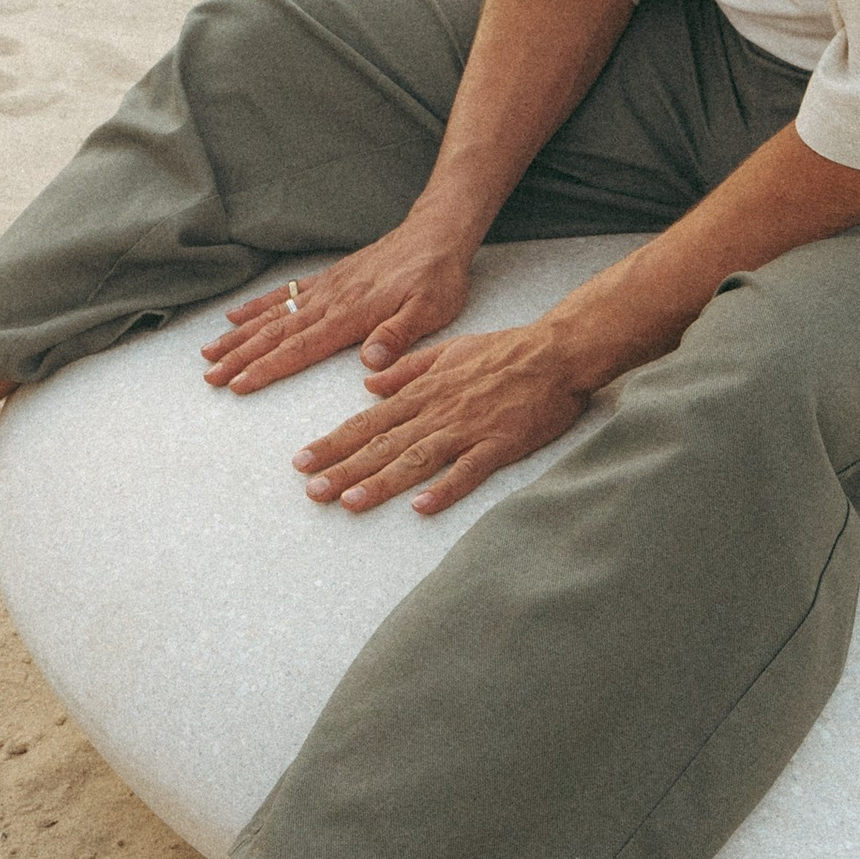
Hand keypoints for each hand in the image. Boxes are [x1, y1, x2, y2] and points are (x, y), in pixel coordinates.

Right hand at [201, 219, 474, 392]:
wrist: (436, 234)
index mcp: (349, 316)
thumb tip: (368, 364)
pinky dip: (256, 306)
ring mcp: (324, 289)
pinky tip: (235, 316)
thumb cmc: (436, 277)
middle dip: (239, 356)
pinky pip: (284, 293)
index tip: (237, 384)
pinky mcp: (327, 279)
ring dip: (238, 335)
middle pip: (274, 334)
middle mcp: (328, 302)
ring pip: (271, 316)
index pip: (298, 348)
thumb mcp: (430, 310)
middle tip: (209, 375)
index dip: (265, 368)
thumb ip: (397, 336)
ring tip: (209, 352)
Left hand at [291, 320, 591, 514]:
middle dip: (343, 468)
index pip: (367, 422)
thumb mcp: (447, 350)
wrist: (557, 351)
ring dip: (381, 482)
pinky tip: (421, 507)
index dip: (333, 443)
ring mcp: (467, 429)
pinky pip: (468, 471)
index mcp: (422, 392)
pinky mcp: (500, 444)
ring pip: (416, 459)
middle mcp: (436, 411)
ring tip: (349, 502)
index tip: (302, 461)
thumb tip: (369, 384)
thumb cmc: (504, 350)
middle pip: (382, 444)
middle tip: (312, 491)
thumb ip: (407, 370)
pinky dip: (444, 489)